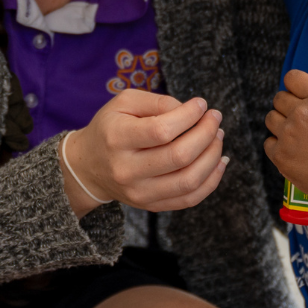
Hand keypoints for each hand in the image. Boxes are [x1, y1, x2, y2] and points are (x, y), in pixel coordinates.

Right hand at [62, 90, 226, 217]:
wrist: (88, 167)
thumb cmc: (110, 128)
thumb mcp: (124, 103)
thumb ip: (158, 101)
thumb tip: (191, 110)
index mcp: (117, 138)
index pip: (161, 130)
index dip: (189, 116)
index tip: (201, 104)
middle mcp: (127, 170)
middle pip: (179, 156)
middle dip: (206, 133)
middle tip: (215, 118)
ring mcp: (139, 192)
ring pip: (189, 181)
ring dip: (213, 156)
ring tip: (218, 136)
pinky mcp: (151, 206)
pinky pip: (190, 199)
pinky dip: (211, 180)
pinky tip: (219, 161)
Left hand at [264, 69, 307, 207]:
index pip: (293, 77)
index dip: (294, 85)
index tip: (297, 93)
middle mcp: (302, 113)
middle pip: (279, 98)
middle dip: (287, 105)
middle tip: (298, 118)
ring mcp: (288, 134)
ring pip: (270, 118)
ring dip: (280, 124)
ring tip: (295, 135)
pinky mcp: (280, 155)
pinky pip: (268, 142)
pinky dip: (277, 146)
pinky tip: (292, 151)